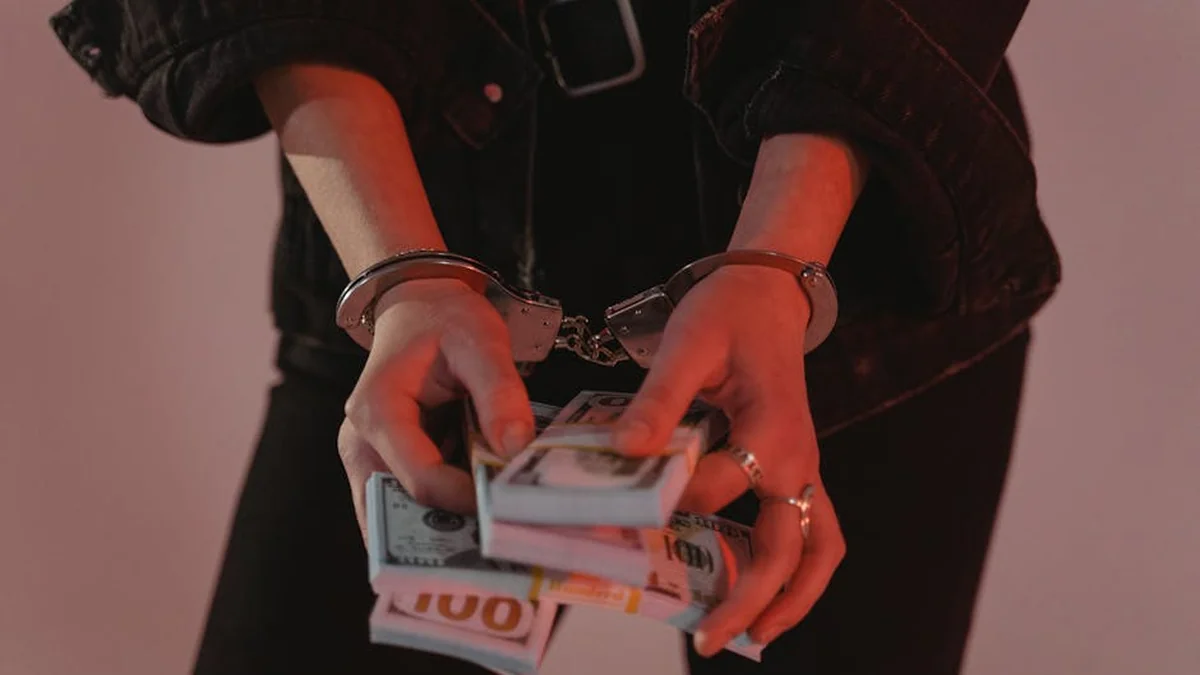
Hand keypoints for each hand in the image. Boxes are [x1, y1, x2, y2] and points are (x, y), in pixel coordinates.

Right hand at [338, 278, 535, 537]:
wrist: (418, 306)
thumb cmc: (446, 318)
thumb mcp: (481, 340)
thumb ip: (499, 391)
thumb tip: (516, 449)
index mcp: (378, 410)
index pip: (422, 478)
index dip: (468, 499)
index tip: (512, 504)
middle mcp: (359, 442)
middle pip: (402, 509)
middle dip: (449, 534)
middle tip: (499, 548)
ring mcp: (365, 458)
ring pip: (401, 516)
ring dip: (443, 531)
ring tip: (492, 541)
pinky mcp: (381, 466)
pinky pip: (406, 504)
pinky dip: (440, 516)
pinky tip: (478, 519)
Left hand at [613, 265, 845, 653]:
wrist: (767, 294)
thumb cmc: (727, 314)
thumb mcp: (687, 345)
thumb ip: (658, 400)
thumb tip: (624, 451)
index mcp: (772, 428)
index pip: (718, 486)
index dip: (670, 502)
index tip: (621, 516)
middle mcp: (798, 458)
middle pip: (789, 548)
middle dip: (752, 600)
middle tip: (710, 641)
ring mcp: (803, 467)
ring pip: (818, 549)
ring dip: (792, 598)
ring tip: (753, 635)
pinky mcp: (797, 469)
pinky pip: (814, 531)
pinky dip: (797, 570)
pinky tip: (763, 594)